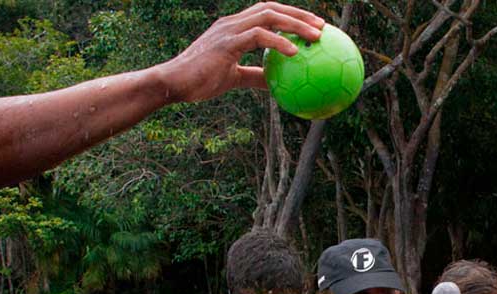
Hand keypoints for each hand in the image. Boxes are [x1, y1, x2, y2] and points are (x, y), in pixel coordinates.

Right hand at [159, 2, 324, 102]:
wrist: (173, 83)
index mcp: (234, 28)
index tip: (311, 27)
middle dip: (299, 13)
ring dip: (296, 24)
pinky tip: (296, 53)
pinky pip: (259, 36)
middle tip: (322, 26)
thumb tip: (275, 82)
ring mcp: (229, 29)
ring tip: (316, 36)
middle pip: (271, 7)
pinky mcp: (227, 42)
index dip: (289, 16)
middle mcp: (233, 22)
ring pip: (269, 16)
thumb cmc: (199, 82)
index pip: (266, 13)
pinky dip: (279, 42)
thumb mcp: (232, 79)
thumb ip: (254, 76)